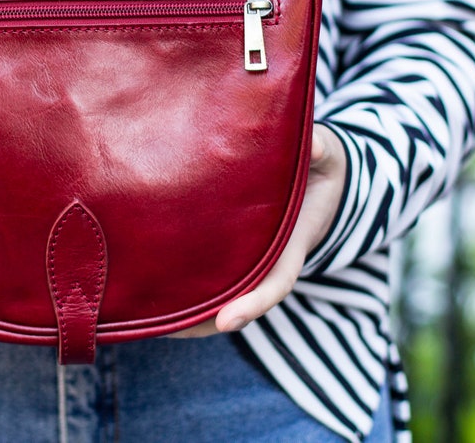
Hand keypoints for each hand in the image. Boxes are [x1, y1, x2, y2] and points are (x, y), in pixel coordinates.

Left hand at [170, 123, 346, 337]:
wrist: (316, 170)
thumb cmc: (318, 162)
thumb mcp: (326, 154)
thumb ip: (320, 150)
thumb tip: (314, 145)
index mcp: (292, 241)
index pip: (275, 281)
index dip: (254, 303)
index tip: (226, 321)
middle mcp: (268, 256)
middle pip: (238, 299)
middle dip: (207, 319)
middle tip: (168, 329)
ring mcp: (249, 255)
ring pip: (220, 293)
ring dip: (189, 312)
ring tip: (149, 322)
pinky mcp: (231, 246)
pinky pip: (209, 272)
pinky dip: (186, 290)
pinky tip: (150, 294)